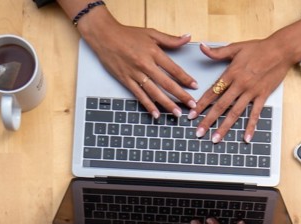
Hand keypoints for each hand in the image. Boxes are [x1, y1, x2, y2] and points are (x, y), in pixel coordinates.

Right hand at [78, 10, 197, 118]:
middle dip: (181, 96)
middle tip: (192, 105)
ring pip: (154, 92)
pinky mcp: (126, 80)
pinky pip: (139, 95)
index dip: (186, 78)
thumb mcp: (151, 33)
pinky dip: (148, 105)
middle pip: (167, 83)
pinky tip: (156, 114)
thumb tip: (188, 38)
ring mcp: (135, 74)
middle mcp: (146, 65)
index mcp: (154, 52)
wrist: (105, 36)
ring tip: (177, 113)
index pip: (174, 69)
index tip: (195, 86)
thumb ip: (170, 39)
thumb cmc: (128, 34)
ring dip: (167, 104)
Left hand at [189, 38, 291, 143]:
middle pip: (220, 106)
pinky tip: (246, 138)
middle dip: (208, 120)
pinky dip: (250, 127)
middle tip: (199, 132)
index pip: (212, 92)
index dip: (201, 104)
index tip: (192, 115)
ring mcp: (251, 92)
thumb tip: (202, 47)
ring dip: (224, 127)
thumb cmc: (259, 48)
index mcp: (231, 73)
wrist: (281, 50)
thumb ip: (217, 52)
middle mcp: (239, 84)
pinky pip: (255, 114)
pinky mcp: (262, 96)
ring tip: (216, 139)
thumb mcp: (236, 47)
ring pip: (235, 112)